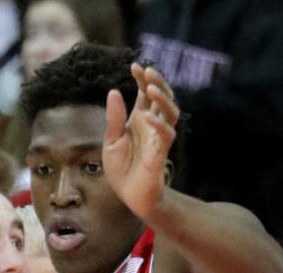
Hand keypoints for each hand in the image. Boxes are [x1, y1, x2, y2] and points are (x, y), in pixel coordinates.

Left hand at [102, 62, 177, 221]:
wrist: (130, 196)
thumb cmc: (121, 170)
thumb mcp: (111, 142)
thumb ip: (114, 119)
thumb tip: (114, 91)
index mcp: (139, 118)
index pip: (144, 93)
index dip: (141, 78)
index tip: (135, 66)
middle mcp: (152, 124)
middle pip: (161, 96)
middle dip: (156, 81)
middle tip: (147, 71)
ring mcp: (158, 136)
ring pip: (170, 111)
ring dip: (163, 98)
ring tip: (151, 87)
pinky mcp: (161, 152)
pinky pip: (167, 135)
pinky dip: (160, 125)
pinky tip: (149, 117)